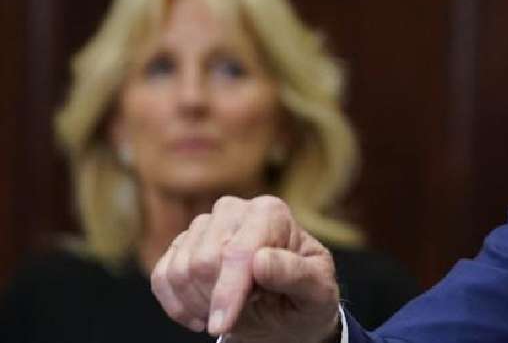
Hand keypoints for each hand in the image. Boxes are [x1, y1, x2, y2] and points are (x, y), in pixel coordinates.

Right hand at [151, 195, 341, 342]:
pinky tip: (202, 314)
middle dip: (217, 299)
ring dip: (199, 304)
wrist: (289, 309)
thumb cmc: (307, 296)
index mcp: (270, 212)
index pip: (238, 252)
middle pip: (203, 262)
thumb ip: (296, 274)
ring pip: (179, 271)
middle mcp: (234, 210)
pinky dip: (177, 305)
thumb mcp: (318, 291)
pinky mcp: (182, 245)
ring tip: (228, 311)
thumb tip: (261, 261)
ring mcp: (205, 226)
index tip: (222, 325)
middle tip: (243, 310)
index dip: (227, 292)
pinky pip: (161, 277)